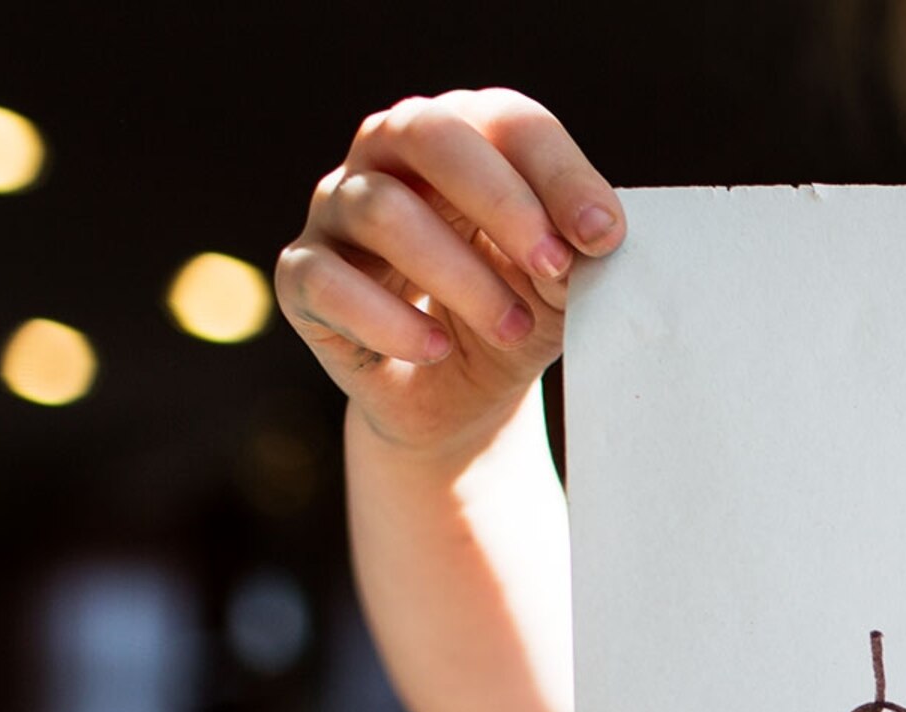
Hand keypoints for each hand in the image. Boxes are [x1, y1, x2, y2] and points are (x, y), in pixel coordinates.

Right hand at [276, 90, 623, 462]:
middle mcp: (387, 157)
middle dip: (502, 200)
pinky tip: (437, 349)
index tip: (604, 236)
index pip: (505, 121)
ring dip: (461, 275)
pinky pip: (328, 282)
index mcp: (462, 138)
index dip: (559, 173)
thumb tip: (586, 242)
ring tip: (511, 326)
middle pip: (428, 133)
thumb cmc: (510, 314)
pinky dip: (391, 321)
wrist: (456, 397)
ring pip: (381, 210)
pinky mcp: (301, 276)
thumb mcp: (557, 288)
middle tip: (554, 266)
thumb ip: (571, 258)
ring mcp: (336, 210)